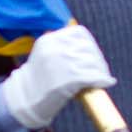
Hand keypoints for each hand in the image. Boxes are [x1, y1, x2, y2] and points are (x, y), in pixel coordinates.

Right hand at [0, 24, 114, 131]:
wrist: (25, 99)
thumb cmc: (39, 79)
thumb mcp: (46, 55)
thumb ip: (64, 47)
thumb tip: (92, 48)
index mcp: (49, 39)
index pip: (79, 32)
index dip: (89, 43)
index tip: (92, 52)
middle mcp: (56, 48)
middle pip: (88, 48)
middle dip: (97, 59)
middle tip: (101, 69)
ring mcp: (63, 63)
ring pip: (93, 62)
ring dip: (101, 70)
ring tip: (103, 77)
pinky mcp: (70, 78)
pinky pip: (94, 76)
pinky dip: (103, 80)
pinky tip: (106, 82)